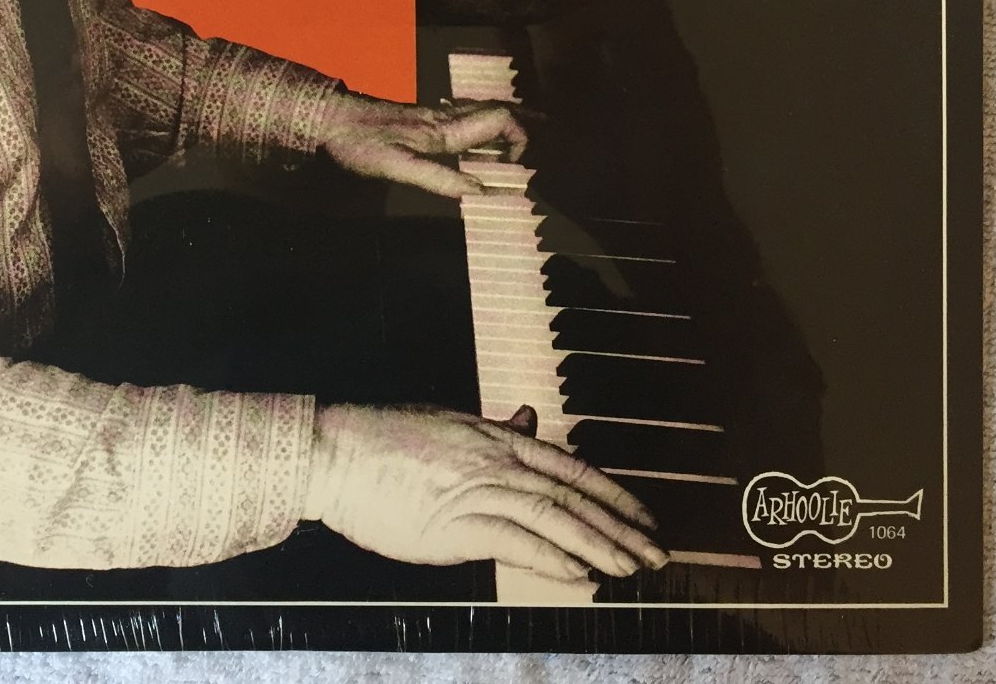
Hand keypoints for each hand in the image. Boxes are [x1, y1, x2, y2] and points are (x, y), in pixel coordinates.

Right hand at [303, 402, 666, 580]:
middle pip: (575, 495)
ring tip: (632, 570)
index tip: (645, 516)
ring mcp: (479, 490)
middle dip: (622, 526)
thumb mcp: (449, 423)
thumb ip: (494, 428)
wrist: (336, 450)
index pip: (572, 467)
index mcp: (497, 437)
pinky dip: (555, 560)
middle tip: (658, 553)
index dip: (614, 494)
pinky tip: (582, 577)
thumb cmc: (384, 440)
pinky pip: (519, 542)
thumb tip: (528, 417)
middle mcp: (497, 461)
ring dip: (599, 546)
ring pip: (556, 518)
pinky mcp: (457, 523)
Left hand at [317, 93, 527, 198]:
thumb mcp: (397, 167)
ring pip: (480, 113)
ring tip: (522, 138)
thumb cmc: (359, 144)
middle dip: (523, 124)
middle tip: (543, 139)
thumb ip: (439, 178)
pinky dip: (481, 127)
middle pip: (496, 111)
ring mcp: (431, 116)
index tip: (515, 169)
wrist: (327, 117)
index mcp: (444, 130)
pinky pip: (462, 118)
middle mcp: (443, 118)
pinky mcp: (419, 119)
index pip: (500, 120)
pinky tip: (476, 140)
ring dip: (504, 124)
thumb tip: (482, 191)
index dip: (519, 140)